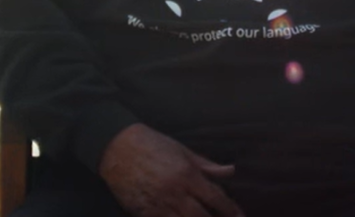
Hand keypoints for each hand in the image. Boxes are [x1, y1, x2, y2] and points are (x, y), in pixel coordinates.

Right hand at [98, 123, 243, 216]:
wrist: (115, 146)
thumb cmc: (151, 144)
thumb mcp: (181, 150)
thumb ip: (206, 165)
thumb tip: (230, 171)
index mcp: (186, 174)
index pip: (216, 198)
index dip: (231, 210)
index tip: (239, 216)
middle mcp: (175, 192)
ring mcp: (158, 205)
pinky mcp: (144, 213)